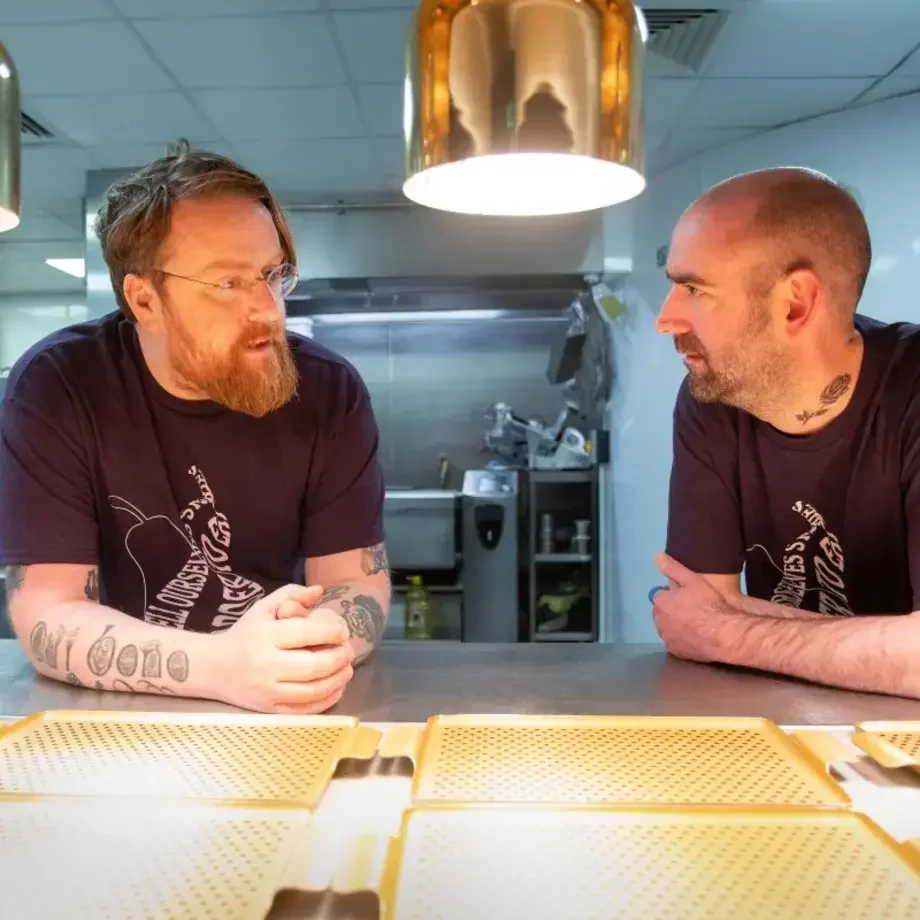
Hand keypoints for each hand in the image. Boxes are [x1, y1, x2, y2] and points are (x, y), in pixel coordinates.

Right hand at [209, 584, 355, 713]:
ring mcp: (268, 691)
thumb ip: (291, 595)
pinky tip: (336, 688)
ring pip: (313, 690)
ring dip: (338, 680)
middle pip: (314, 665)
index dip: (332, 632)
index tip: (343, 632)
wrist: (213, 667)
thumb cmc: (244, 634)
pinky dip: (326, 700)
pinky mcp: (270, 709)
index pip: (306, 634)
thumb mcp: (263, 608)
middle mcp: (266, 665)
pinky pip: (304, 710)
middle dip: (339, 658)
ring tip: (347, 669)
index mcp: (265, 636)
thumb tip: (319, 590)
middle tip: (350, 651)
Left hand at [651, 553, 734, 662]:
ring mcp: (667, 638)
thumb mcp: (693, 580)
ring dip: (675, 625)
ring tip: (695, 623)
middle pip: (661, 612)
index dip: (673, 594)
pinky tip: (695, 636)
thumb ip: (673, 568)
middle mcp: (659, 621)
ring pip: (667, 628)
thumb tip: (657, 556)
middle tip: (691, 609)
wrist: (724, 634)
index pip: (659, 595)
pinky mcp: (676, 652)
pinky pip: (675, 643)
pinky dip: (681, 639)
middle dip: (671, 609)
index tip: (686, 595)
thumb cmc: (709, 604)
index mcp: (661, 602)